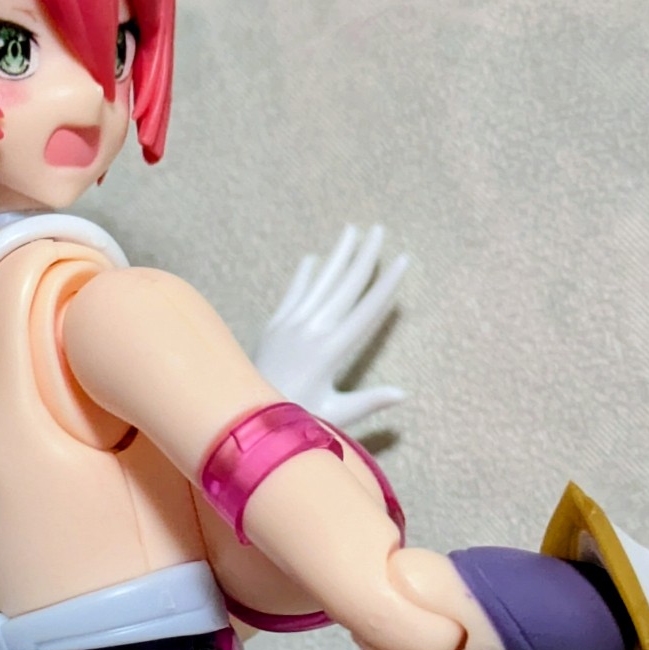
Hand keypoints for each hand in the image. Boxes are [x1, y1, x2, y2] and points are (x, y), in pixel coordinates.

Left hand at [253, 223, 407, 433]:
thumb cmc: (296, 419)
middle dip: (364, 256)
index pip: (366, 310)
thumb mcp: (336, 415)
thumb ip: (369, 402)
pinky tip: (313, 258)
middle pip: (344, 286)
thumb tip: (404, 393)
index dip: (386, 284)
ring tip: (351, 231)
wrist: (245, 417)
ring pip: (320, 283)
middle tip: (380, 230)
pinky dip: (304, 276)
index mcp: (331, 350)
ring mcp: (290, 325)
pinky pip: (293, 294)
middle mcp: (311, 331)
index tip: (403, 260)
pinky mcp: (274, 327)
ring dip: (337, 256)